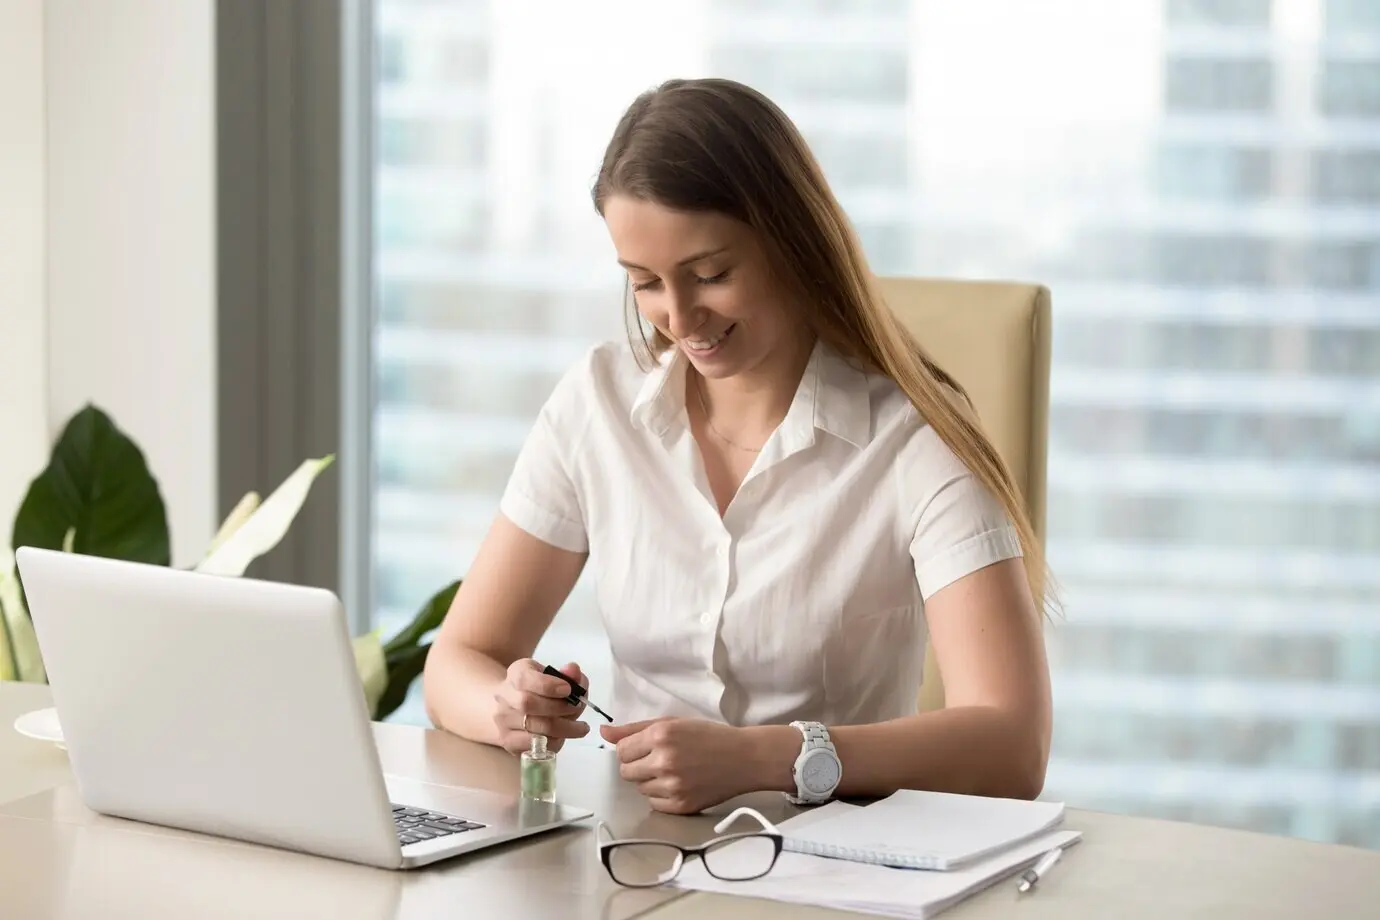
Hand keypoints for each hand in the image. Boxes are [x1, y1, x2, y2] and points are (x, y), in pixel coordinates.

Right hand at [493, 659, 589, 754]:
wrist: (511, 708)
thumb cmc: (538, 690)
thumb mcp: (555, 676)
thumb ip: (569, 673)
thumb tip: (573, 671)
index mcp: (515, 674)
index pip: (524, 678)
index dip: (547, 685)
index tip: (568, 689)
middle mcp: (504, 696)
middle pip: (527, 703)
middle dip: (557, 707)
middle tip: (577, 708)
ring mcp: (503, 721)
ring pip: (533, 728)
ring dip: (562, 729)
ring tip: (580, 727)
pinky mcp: (508, 742)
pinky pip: (533, 746)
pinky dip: (553, 742)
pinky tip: (563, 737)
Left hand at [600, 718, 752, 814]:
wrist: (744, 758)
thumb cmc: (709, 736)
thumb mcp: (673, 723)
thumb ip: (634, 729)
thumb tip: (602, 732)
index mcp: (660, 735)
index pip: (621, 750)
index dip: (631, 749)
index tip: (646, 748)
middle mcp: (663, 761)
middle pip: (626, 771)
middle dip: (637, 766)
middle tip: (658, 760)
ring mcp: (672, 786)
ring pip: (639, 788)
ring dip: (650, 781)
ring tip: (673, 771)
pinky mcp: (680, 805)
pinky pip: (653, 803)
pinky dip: (661, 795)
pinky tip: (679, 784)